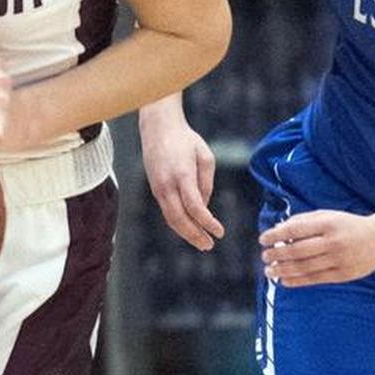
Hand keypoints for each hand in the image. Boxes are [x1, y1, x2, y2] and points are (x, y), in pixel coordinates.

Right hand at [141, 115, 223, 250]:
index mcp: (182, 175)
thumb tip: (204, 207)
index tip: (220, 232)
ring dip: (186, 234)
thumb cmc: (186, 140)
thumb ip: (206, 183)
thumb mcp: (205, 157)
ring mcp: (158, 188)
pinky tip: (190, 230)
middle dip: (195, 235)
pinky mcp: (155, 190)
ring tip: (201, 243)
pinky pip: (167, 212)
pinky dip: (178, 224)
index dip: (207, 223)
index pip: (194, 207)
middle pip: (180, 218)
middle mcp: (167, 185)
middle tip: (209, 246)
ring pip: (171, 219)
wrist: (158, 128)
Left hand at [261, 210, 374, 285]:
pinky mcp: (342, 274)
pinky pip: (315, 279)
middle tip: (264, 256)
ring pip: (304, 266)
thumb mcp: (328, 216)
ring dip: (283, 270)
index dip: (276, 235)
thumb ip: (304, 221)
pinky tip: (284, 280)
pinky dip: (297, 281)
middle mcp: (332, 241)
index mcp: (328, 223)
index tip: (263, 239)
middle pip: (297, 250)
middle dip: (277, 254)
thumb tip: (278, 229)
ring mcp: (338, 259)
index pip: (295, 229)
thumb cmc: (349, 225)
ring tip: (269, 271)